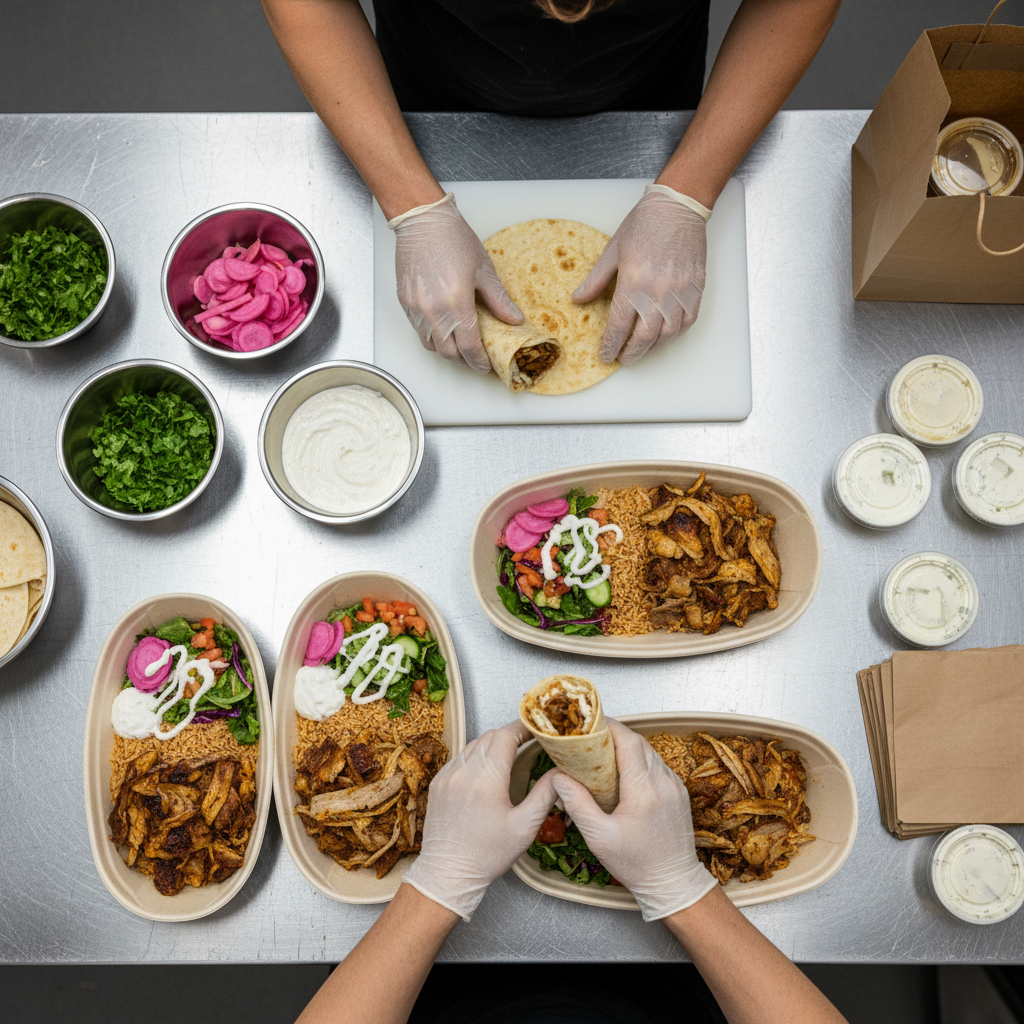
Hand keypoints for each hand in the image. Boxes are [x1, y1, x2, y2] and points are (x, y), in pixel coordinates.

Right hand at [391, 194, 522, 372]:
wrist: (422, 220)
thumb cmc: (453, 239)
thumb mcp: (483, 269)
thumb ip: (498, 299)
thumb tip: (513, 320)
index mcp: (457, 302)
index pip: (468, 347)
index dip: (478, 361)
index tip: (485, 366)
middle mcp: (433, 310)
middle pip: (448, 353)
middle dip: (464, 360)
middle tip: (475, 357)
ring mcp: (416, 308)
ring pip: (431, 345)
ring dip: (446, 349)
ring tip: (459, 344)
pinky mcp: (405, 302)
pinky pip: (418, 330)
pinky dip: (432, 335)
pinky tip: (444, 327)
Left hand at [402, 720, 557, 920]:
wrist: (448, 873)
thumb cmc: (487, 854)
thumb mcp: (524, 827)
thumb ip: (545, 795)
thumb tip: (561, 773)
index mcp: (486, 779)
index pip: (505, 735)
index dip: (523, 727)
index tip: (537, 728)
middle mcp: (463, 772)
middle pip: (489, 736)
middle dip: (510, 734)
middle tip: (529, 740)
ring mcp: (447, 776)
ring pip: (473, 745)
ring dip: (492, 743)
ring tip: (510, 752)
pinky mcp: (438, 783)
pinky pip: (459, 758)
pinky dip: (475, 755)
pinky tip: (486, 768)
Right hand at [550, 718, 716, 921]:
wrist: (673, 884)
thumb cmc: (636, 864)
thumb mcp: (599, 837)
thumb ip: (578, 804)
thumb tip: (558, 777)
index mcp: (644, 789)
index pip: (628, 741)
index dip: (608, 727)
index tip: (589, 725)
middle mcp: (663, 782)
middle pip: (638, 742)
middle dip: (614, 734)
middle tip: (591, 738)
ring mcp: (674, 786)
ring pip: (649, 752)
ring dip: (627, 746)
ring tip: (603, 752)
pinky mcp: (679, 792)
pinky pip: (658, 765)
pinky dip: (640, 760)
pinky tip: (624, 770)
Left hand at [573, 185, 707, 365]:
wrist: (678, 207)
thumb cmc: (644, 225)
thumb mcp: (613, 250)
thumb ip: (596, 280)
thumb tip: (578, 299)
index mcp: (633, 284)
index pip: (619, 327)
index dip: (611, 345)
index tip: (606, 355)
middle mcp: (657, 293)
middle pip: (644, 338)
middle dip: (631, 353)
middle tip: (623, 358)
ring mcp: (679, 292)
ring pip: (667, 335)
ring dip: (653, 347)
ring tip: (642, 349)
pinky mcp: (695, 289)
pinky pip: (687, 322)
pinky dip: (675, 334)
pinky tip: (664, 335)